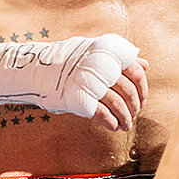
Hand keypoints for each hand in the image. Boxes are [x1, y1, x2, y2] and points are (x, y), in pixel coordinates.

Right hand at [0, 34, 151, 131]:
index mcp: (104, 52)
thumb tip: (145, 64)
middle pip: (128, 89)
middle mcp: (98, 64)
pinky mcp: (78, 97)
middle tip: (133, 116)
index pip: (135, 70)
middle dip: (134, 107)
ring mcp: (87, 81)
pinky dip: (110, 122)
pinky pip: (102, 113)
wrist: (34, 71)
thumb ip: (119, 60)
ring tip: (125, 126)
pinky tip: (112, 127)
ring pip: (117, 103)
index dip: (142, 88)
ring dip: (125, 118)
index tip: (142, 100)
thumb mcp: (93, 55)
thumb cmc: (66, 64)